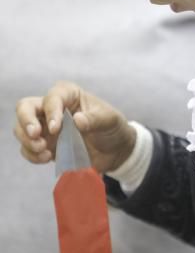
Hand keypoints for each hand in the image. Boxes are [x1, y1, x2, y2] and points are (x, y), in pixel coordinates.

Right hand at [15, 81, 136, 173]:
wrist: (115, 150)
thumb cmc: (112, 127)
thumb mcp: (110, 120)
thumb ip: (95, 119)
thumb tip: (78, 120)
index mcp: (69, 95)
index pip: (52, 97)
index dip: (51, 111)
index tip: (56, 128)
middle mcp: (53, 108)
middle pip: (25, 107)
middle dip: (26, 121)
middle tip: (36, 135)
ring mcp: (46, 127)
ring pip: (21, 128)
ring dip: (27, 141)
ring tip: (44, 151)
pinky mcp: (45, 145)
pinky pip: (27, 148)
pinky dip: (31, 154)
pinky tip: (46, 158)